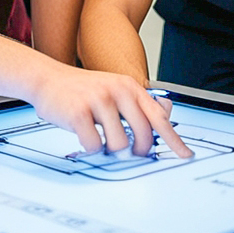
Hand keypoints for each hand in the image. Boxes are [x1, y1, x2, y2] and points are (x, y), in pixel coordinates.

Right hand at [30, 66, 191, 158]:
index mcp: (130, 87)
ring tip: (100, 136)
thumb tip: (165, 117)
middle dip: (139, 150)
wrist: (47, 78)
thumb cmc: (84, 89)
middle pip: (144, 135)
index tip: (186, 155)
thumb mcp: (116, 88)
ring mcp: (98, 101)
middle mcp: (118, 91)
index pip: (159, 117)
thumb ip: (138, 103)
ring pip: (119, 144)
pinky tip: (84, 135)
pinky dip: (90, 147)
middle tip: (131, 151)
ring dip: (110, 148)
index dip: (174, 139)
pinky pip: (95, 146)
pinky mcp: (79, 113)